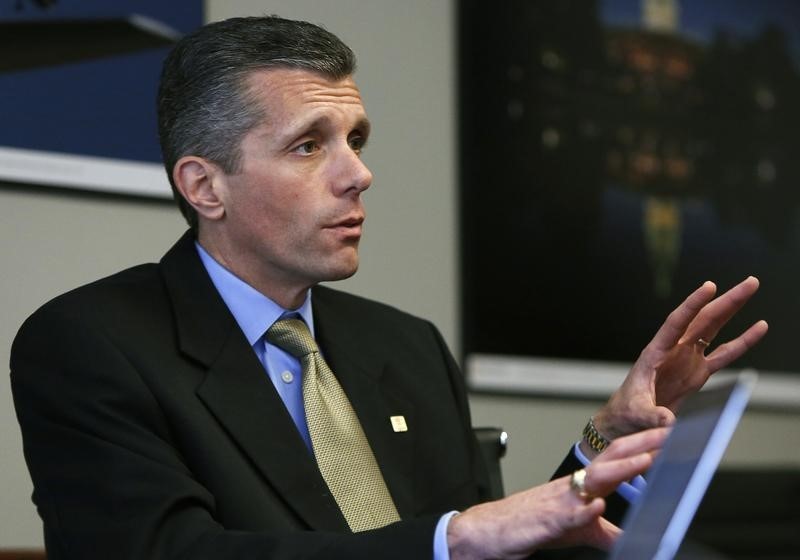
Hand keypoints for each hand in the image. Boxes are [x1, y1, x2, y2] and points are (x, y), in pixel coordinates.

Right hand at [447, 428, 667, 559]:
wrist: (488, 531)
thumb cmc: (530, 523)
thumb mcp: (577, 529)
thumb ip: (605, 530)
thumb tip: (636, 537)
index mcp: (582, 485)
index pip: (617, 460)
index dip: (644, 447)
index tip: (670, 437)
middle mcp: (572, 487)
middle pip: (610, 459)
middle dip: (640, 445)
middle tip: (669, 433)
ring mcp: (558, 502)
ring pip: (592, 481)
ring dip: (619, 470)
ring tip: (645, 461)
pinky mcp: (544, 522)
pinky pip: (566, 516)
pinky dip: (582, 511)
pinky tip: (598, 507)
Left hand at [592, 276, 767, 447]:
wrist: (629, 420)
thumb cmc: (627, 411)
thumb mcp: (637, 412)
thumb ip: (652, 415)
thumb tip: (668, 421)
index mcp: (655, 353)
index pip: (676, 323)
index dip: (692, 305)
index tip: (710, 286)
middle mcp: (673, 350)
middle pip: (702, 320)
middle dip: (725, 301)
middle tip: (749, 283)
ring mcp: (687, 358)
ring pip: (713, 329)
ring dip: (732, 310)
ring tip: (751, 290)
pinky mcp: (698, 372)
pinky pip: (724, 354)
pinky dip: (741, 341)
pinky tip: (758, 328)